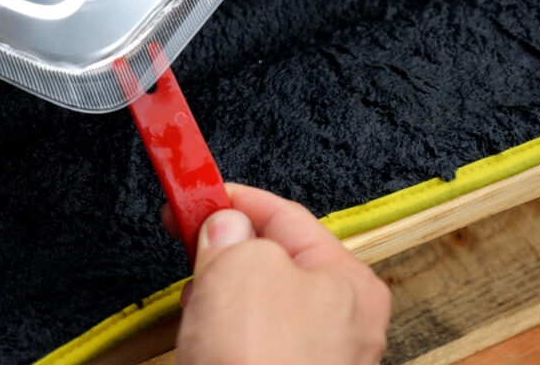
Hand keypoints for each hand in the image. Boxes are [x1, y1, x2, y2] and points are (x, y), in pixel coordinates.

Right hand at [162, 183, 390, 364]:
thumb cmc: (260, 363)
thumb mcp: (238, 265)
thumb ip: (230, 233)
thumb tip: (223, 225)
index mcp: (349, 282)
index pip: (288, 217)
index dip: (236, 198)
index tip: (199, 192)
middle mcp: (343, 323)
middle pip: (275, 262)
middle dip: (227, 249)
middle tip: (190, 239)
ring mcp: (315, 359)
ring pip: (259, 305)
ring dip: (221, 294)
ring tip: (198, 303)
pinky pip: (250, 342)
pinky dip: (223, 332)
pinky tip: (204, 340)